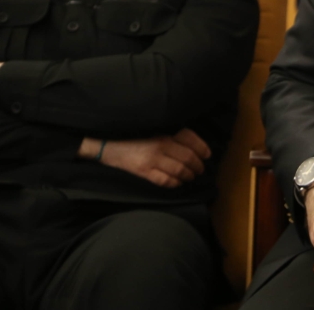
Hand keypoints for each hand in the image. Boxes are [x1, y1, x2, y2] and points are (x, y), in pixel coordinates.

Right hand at [94, 128, 210, 187]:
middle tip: (200, 169)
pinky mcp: (143, 172)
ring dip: (189, 175)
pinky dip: (175, 183)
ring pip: (180, 170)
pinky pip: (165, 181)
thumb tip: (192, 145)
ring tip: (190, 177)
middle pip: (189, 157)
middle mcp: (161, 145)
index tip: (207, 155)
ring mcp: (152, 159)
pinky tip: (177, 183)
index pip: (191, 139)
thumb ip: (171, 135)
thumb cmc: (132, 136)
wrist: (106, 144)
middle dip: (198, 166)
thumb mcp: (153, 130)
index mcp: (165, 132)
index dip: (203, 148)